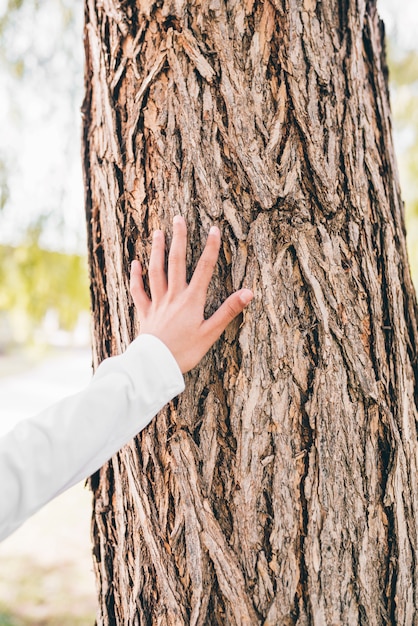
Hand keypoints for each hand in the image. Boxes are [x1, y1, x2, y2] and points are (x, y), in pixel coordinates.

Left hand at [130, 215, 252, 372]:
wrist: (156, 366)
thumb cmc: (185, 352)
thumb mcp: (211, 333)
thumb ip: (228, 311)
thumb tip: (248, 292)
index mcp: (192, 300)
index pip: (204, 269)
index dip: (211, 248)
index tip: (214, 229)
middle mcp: (173, 296)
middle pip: (176, 262)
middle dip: (179, 239)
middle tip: (178, 218)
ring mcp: (157, 303)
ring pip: (156, 271)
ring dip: (157, 251)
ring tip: (158, 233)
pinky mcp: (145, 313)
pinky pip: (138, 291)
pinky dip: (135, 276)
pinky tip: (135, 263)